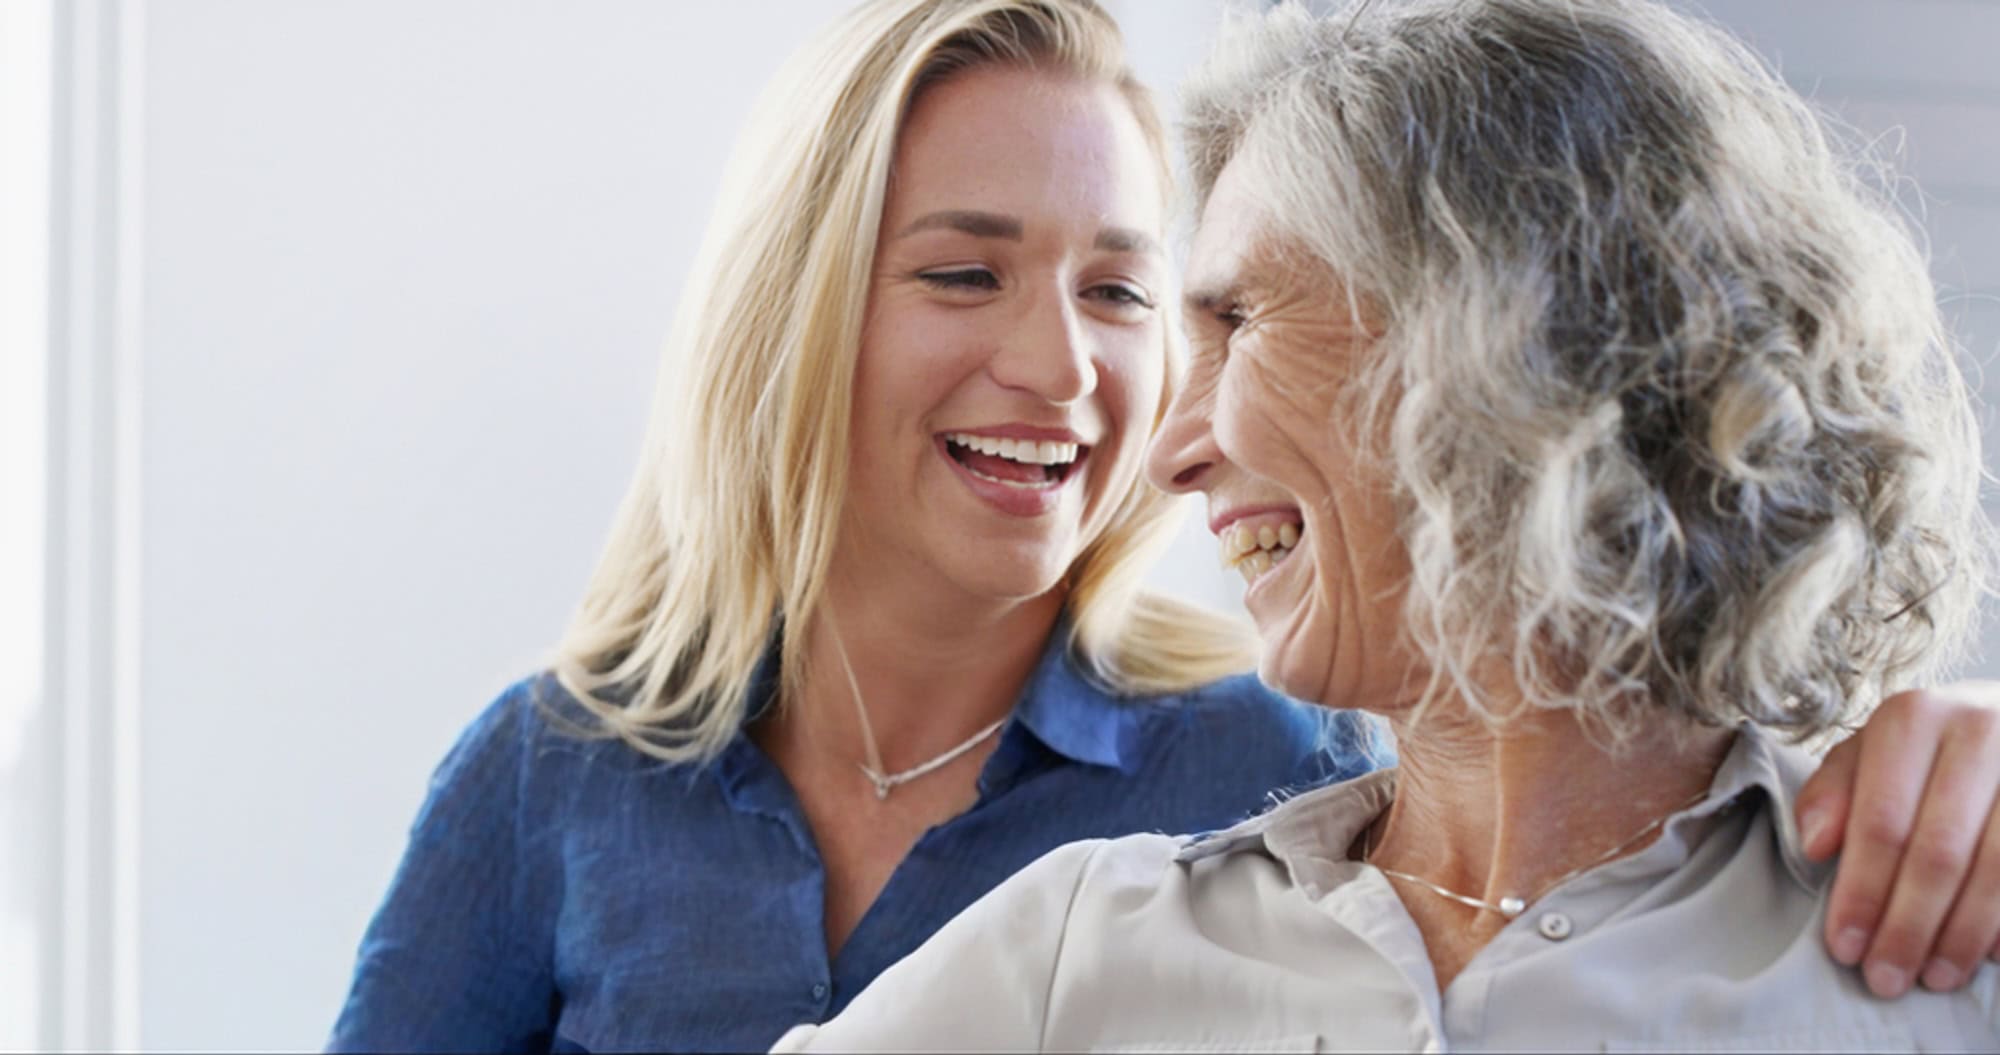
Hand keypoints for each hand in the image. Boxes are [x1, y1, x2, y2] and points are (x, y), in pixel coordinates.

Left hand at [1796, 682, 1999, 997]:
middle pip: (1938, 853)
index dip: (1861, 891)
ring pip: (1995, 871)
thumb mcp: (1866, 752)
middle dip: (1908, 926)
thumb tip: (1816, 846)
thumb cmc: (1923, 748)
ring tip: (1933, 978)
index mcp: (1915, 719)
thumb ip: (1832, 793)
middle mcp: (1980, 734)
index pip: (1881, 822)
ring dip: (1962, 936)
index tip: (1844, 946)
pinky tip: (1986, 957)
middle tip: (1885, 978)